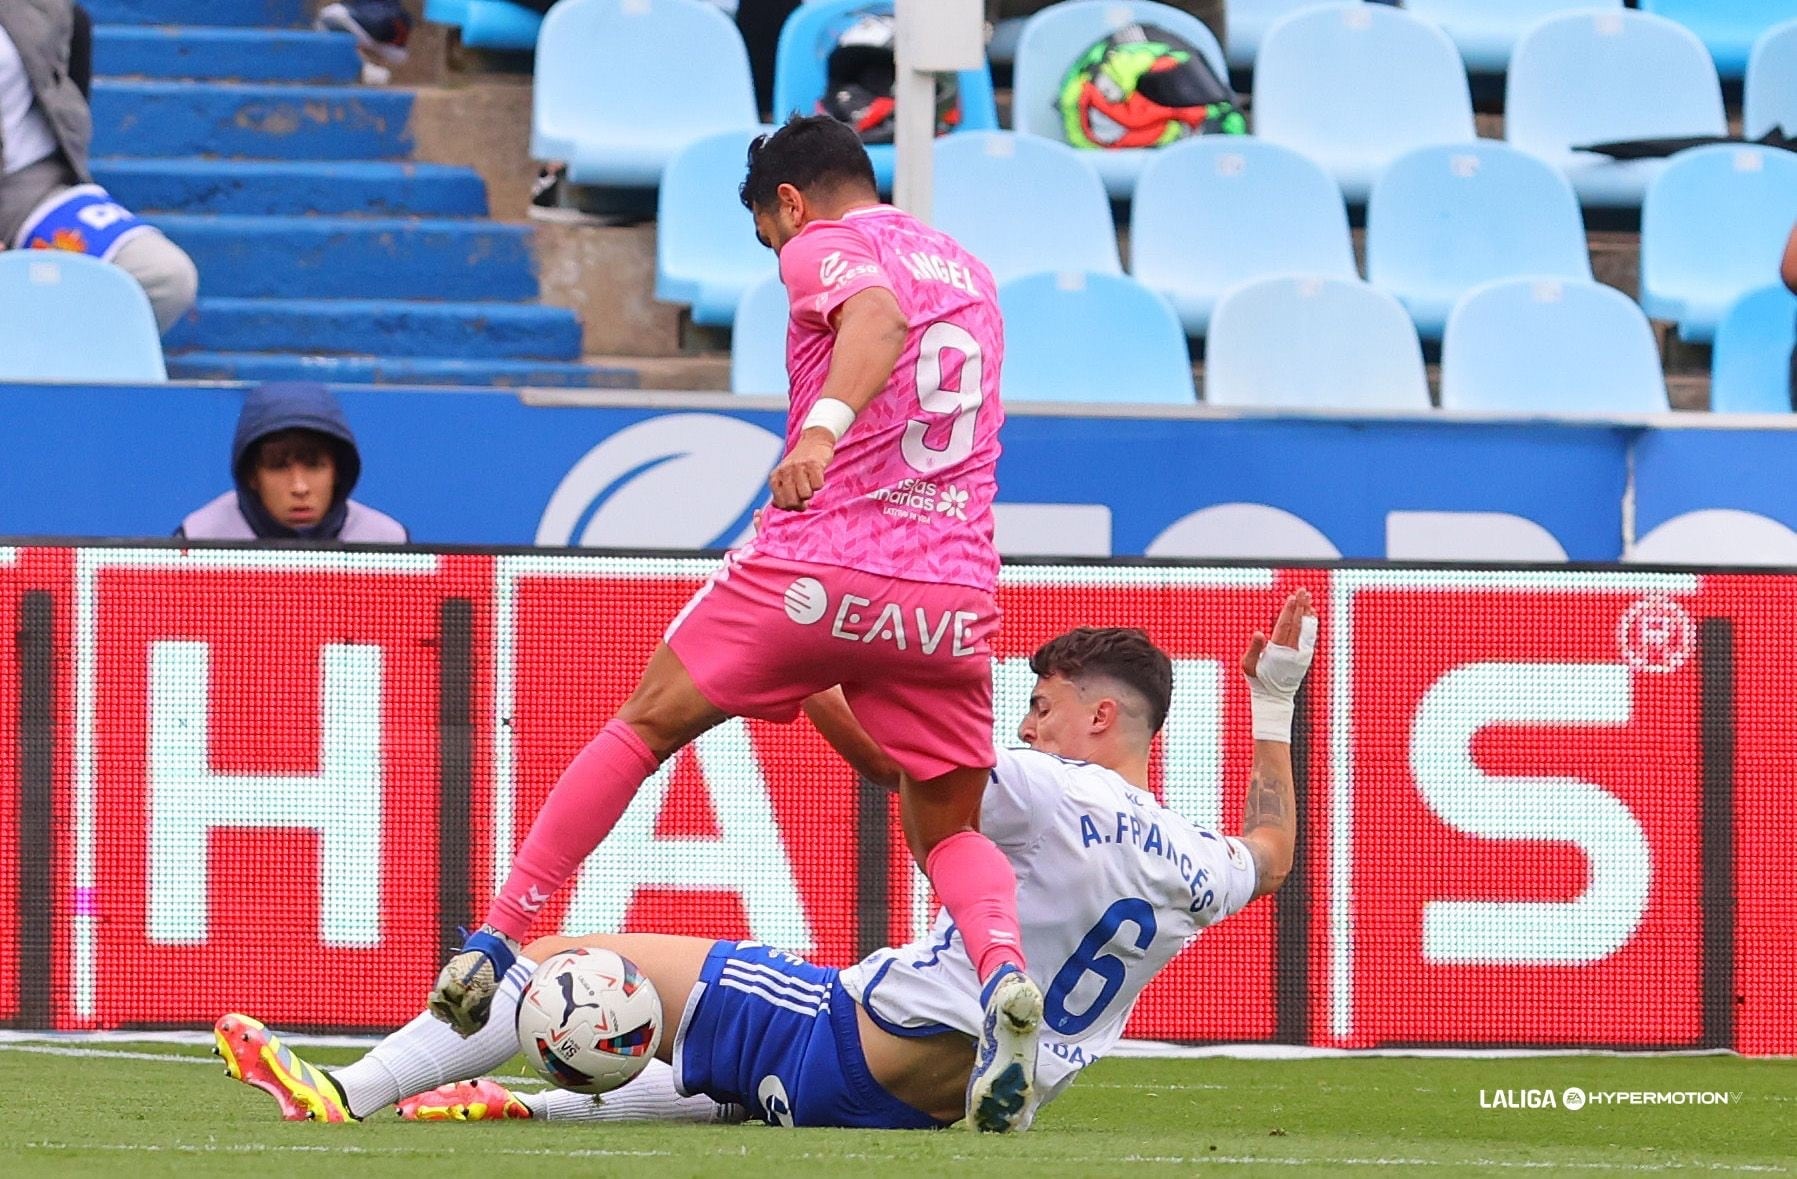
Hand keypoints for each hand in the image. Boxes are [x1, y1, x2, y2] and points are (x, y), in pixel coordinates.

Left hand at [769, 429, 835, 510]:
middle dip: (801, 504)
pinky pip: (818, 486)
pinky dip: (819, 484)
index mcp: (775, 477)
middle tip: (805, 497)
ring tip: (810, 484)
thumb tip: (778, 506)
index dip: (790, 507)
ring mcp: (798, 467)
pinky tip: (816, 476)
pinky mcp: (813, 464)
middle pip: (792, 502)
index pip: (780, 503)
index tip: (796, 502)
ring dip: (810, 492)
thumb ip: (780, 492)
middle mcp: (785, 472)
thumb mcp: (785, 477)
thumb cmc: (799, 464)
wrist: (814, 441)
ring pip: (805, 495)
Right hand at [1241, 589, 1317, 743]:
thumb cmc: (1258, 679)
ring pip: (1306, 629)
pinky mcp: (1305, 657)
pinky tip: (1311, 615)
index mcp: (1278, 650)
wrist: (1274, 697)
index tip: (1293, 597)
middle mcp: (1292, 651)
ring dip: (1307, 613)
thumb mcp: (1249, 666)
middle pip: (1298, 623)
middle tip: (1303, 591)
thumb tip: (1259, 633)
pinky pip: (1310, 637)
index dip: (1289, 611)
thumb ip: (1254, 649)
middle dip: (1301, 606)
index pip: (1285, 626)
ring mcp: (1301, 654)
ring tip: (1309, 598)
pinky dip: (1311, 624)